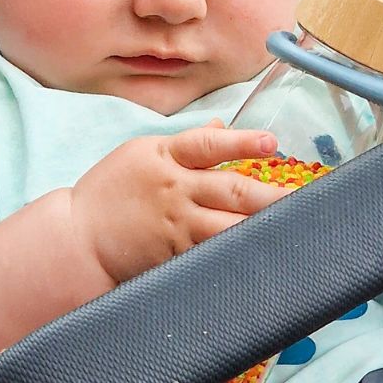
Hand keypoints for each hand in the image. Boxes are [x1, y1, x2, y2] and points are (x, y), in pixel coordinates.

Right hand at [70, 124, 284, 284]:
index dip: (242, 142)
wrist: (77, 236)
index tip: (272, 142)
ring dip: (261, 227)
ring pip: (228, 227)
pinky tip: (260, 255)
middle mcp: (175, 189)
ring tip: (293, 226)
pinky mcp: (174, 256)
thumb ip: (184, 144)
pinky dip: (236, 253)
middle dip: (271, 195)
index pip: (209, 144)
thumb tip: (219, 126)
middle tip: (304, 196)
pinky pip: (211, 254)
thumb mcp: (141, 153)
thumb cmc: (109, 190)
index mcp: (165, 156)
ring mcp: (176, 225)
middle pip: (231, 191)